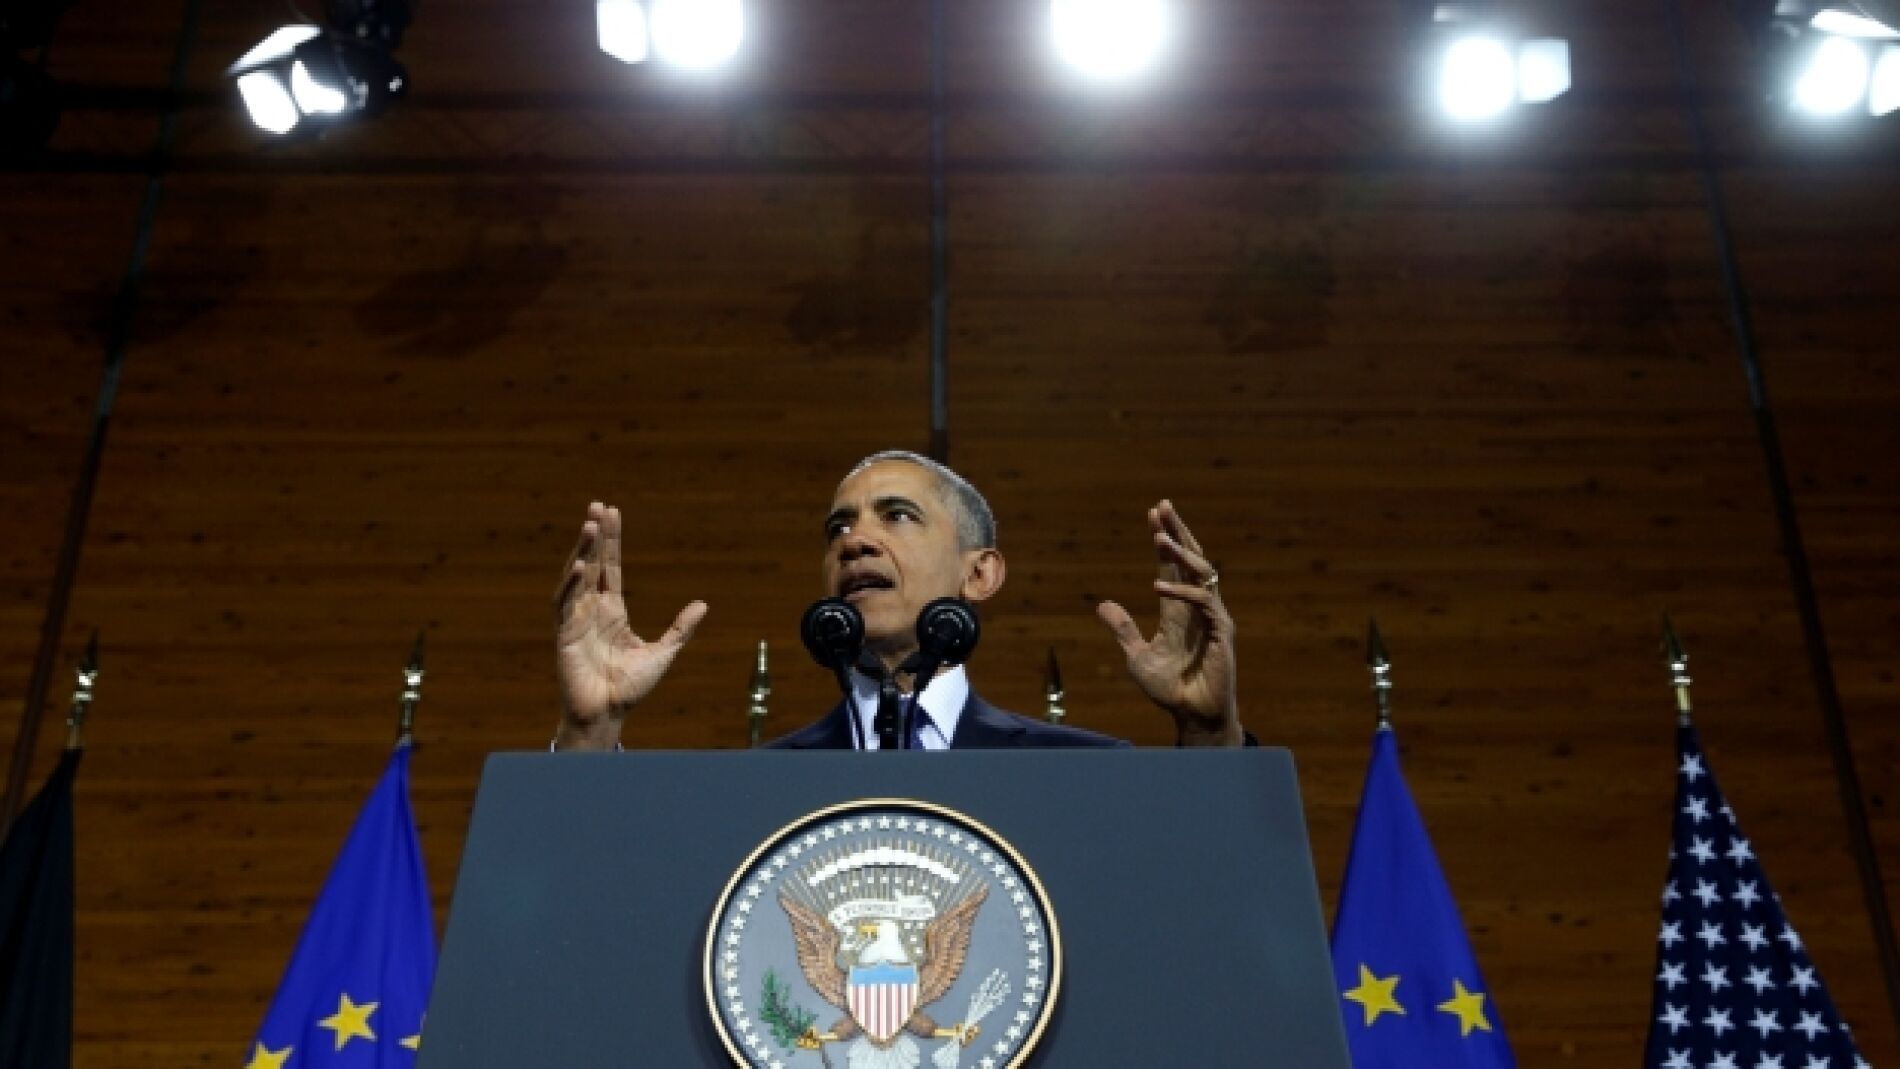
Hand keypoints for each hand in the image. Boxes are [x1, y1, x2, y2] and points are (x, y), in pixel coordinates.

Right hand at [553, 502, 706, 748]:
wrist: (608, 714)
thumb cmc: (630, 688)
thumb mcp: (663, 652)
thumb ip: (680, 629)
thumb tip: (703, 604)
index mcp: (613, 611)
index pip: (611, 568)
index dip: (611, 541)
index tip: (611, 513)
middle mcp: (592, 610)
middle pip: (593, 564)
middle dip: (595, 536)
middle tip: (597, 506)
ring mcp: (576, 620)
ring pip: (576, 577)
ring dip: (581, 551)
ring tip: (588, 525)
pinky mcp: (564, 634)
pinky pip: (564, 604)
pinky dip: (570, 585)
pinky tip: (579, 566)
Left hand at [1096, 500, 1242, 746]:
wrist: (1192, 715)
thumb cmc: (1169, 689)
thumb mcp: (1137, 656)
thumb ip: (1124, 629)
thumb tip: (1103, 605)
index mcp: (1178, 609)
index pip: (1172, 565)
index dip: (1164, 538)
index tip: (1153, 513)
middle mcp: (1196, 607)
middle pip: (1190, 558)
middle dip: (1176, 531)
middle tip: (1163, 507)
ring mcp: (1211, 617)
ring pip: (1201, 572)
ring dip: (1180, 553)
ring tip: (1158, 538)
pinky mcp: (1221, 631)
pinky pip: (1204, 602)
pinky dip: (1182, 592)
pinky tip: (1158, 586)